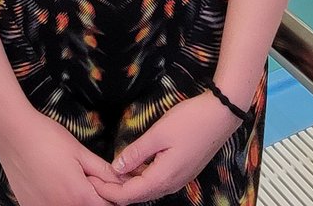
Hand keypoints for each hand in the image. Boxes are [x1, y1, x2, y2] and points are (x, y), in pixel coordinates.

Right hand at [0, 107, 124, 205]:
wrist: (12, 133)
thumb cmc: (46, 138)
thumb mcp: (79, 151)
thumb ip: (102, 170)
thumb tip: (123, 180)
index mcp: (78, 197)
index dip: (111, 193)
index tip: (106, 179)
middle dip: (93, 196)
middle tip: (85, 175)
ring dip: (75, 198)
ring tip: (67, 176)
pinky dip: (57, 199)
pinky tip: (53, 182)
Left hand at [93, 92, 239, 204]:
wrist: (221, 115)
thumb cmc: (190, 120)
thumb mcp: (159, 133)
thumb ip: (137, 152)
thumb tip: (116, 168)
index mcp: (163, 178)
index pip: (129, 195)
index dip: (108, 191)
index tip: (91, 181)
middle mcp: (171, 185)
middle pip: (138, 196)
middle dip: (115, 190)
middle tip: (96, 178)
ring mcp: (179, 179)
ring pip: (148, 190)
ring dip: (129, 184)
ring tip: (110, 173)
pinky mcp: (183, 171)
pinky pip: (157, 181)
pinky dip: (142, 178)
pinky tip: (133, 166)